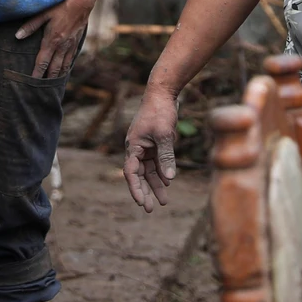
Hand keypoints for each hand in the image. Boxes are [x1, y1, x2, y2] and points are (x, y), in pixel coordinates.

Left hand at [15, 0, 90, 77]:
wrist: (82, 2)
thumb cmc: (61, 5)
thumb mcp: (43, 13)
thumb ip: (30, 26)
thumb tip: (17, 36)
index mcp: (52, 40)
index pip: (42, 61)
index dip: (37, 73)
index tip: (32, 82)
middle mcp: (62, 46)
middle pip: (54, 68)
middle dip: (48, 79)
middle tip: (42, 89)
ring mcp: (70, 45)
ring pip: (64, 65)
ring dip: (58, 75)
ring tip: (52, 84)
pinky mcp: (77, 42)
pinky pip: (71, 59)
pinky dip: (67, 67)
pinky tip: (64, 71)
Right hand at [123, 85, 179, 211]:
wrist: (163, 93)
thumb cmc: (160, 111)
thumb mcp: (165, 135)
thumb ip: (166, 156)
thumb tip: (170, 178)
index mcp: (133, 146)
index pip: (131, 172)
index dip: (136, 189)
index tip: (142, 203)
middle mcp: (136, 148)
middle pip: (140, 175)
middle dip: (145, 191)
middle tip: (151, 209)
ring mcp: (145, 146)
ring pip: (149, 170)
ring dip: (156, 184)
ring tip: (164, 201)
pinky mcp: (154, 143)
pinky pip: (156, 161)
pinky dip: (162, 171)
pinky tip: (168, 181)